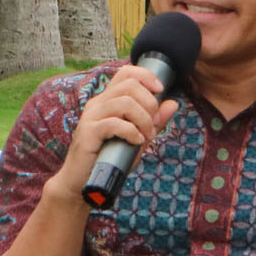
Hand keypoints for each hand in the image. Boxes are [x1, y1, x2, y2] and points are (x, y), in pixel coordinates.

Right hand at [44, 65, 179, 196]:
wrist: (81, 182)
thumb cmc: (110, 159)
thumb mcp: (138, 138)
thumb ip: (154, 121)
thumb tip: (173, 103)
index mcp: (108, 100)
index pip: (126, 73)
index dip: (146, 76)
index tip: (160, 90)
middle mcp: (98, 103)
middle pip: (130, 85)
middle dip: (150, 104)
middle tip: (153, 126)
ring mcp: (92, 116)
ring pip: (125, 103)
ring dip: (144, 120)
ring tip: (146, 137)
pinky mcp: (89, 132)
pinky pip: (115, 123)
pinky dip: (131, 132)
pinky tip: (136, 142)